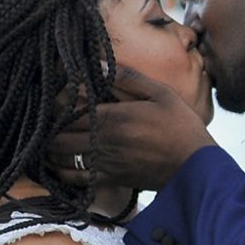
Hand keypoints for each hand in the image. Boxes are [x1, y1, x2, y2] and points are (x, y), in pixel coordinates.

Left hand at [48, 64, 215, 195]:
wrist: (195, 167)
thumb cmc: (180, 126)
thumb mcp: (160, 93)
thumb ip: (127, 78)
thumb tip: (97, 64)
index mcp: (112, 117)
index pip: (67, 112)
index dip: (56, 108)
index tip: (57, 103)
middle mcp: (102, 141)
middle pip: (57, 138)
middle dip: (50, 130)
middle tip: (52, 123)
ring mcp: (104, 163)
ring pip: (60, 159)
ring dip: (52, 151)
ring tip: (52, 142)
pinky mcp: (109, 181)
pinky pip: (74, 180)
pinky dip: (62, 172)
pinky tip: (63, 165)